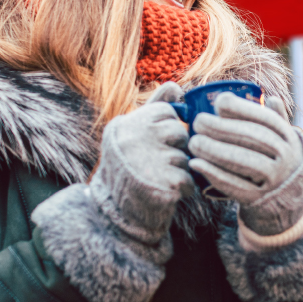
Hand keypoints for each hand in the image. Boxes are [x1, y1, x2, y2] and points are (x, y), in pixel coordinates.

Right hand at [90, 82, 193, 245]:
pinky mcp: (164, 184)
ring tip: (157, 179)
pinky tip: (166, 192)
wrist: (113, 215)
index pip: (167, 111)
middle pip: (179, 132)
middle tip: (156, 163)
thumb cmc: (128, 168)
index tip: (154, 142)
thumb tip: (177, 86)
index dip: (167, 128)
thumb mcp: (133, 133)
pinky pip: (189, 179)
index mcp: (126, 124)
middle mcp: (135, 139)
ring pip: (185, 156)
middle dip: (175, 149)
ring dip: (178, 170)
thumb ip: (155, 106)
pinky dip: (184, 188)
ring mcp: (149, 161)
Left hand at [189, 94, 302, 236]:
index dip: (242, 109)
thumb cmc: (277, 161)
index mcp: (289, 137)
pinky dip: (213, 174)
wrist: (288, 202)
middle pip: (253, 138)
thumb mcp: (283, 140)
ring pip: (244, 161)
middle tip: (198, 122)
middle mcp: (287, 157)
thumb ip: (276, 119)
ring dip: (215, 150)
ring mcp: (275, 180)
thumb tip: (269, 97)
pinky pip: (235, 186)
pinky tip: (196, 164)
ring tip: (193, 142)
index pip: (266, 119)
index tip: (219, 102)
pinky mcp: (259, 199)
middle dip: (222, 128)